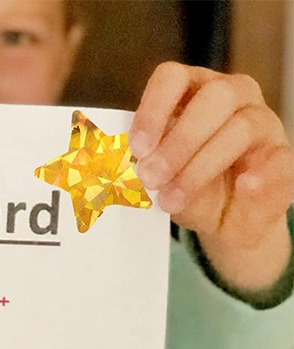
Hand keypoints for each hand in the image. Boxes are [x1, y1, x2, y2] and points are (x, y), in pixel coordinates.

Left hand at [129, 62, 293, 257]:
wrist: (226, 220)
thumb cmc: (187, 185)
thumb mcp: (159, 174)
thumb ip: (143, 163)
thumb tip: (121, 165)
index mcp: (193, 91)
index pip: (172, 78)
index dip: (152, 109)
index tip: (137, 148)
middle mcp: (232, 96)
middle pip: (212, 98)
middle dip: (177, 141)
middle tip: (151, 177)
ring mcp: (262, 122)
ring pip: (239, 128)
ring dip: (199, 168)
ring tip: (171, 200)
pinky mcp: (282, 155)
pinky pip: (276, 158)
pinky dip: (258, 174)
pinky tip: (241, 187)